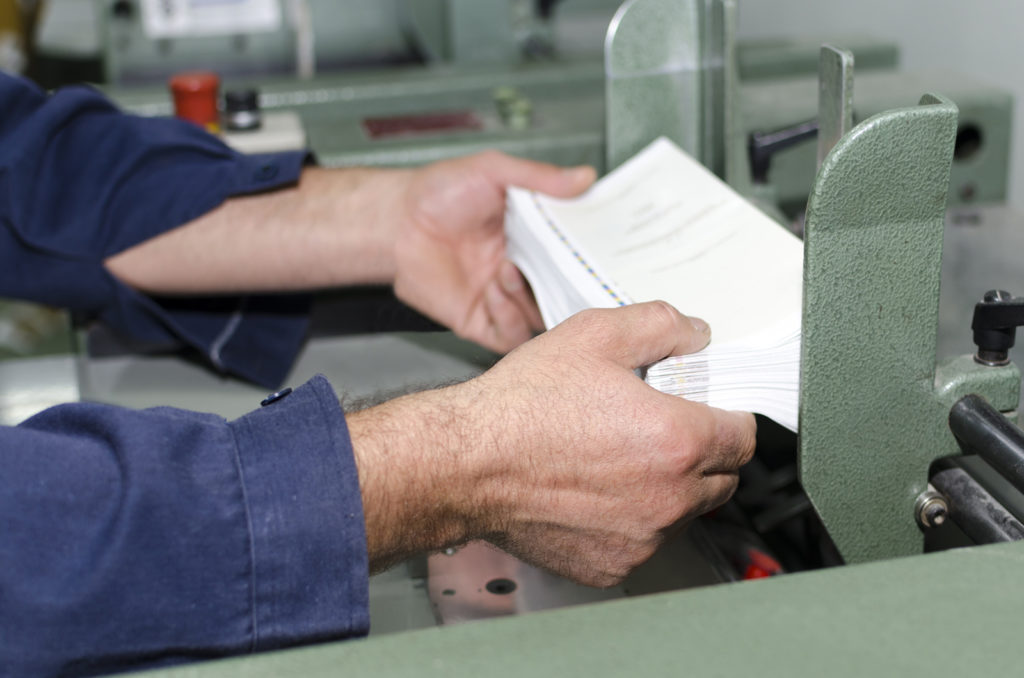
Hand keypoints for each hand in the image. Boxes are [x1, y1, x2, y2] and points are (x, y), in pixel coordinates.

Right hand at [347, 301, 756, 584]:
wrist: (466, 464)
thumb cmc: (521, 405)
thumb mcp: (594, 335)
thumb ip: (660, 326)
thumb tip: (695, 335)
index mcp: (677, 440)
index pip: (743, 435)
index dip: (726, 414)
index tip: (705, 407)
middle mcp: (668, 498)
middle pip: (722, 478)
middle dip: (701, 452)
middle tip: (655, 429)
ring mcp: (641, 538)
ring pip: (683, 513)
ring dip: (668, 488)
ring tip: (616, 458)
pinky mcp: (612, 565)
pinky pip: (643, 541)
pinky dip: (630, 519)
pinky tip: (593, 490)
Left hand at [393, 151, 595, 352]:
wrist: (395, 222)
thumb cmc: (438, 193)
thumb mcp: (494, 171)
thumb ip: (540, 178)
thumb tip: (583, 177)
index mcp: (533, 238)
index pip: (575, 257)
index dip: (589, 261)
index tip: (597, 255)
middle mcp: (522, 270)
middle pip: (564, 293)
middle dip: (566, 287)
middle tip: (561, 272)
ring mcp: (502, 297)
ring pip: (541, 317)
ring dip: (531, 299)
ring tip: (509, 271)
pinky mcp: (480, 319)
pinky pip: (509, 335)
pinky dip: (509, 318)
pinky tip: (494, 291)